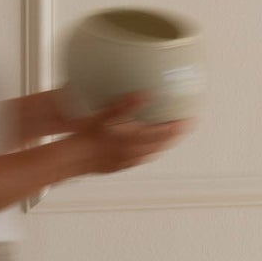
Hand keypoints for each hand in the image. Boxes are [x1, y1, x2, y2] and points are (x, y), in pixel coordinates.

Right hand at [74, 94, 190, 176]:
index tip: (190, 119)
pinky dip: (149, 151)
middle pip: (162, 145)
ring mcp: (126, 161)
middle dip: (175, 136)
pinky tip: (145, 146)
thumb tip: (144, 94)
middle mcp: (133, 153)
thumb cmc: (85, 137)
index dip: (179, 127)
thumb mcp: (105, 116)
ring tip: (170, 135)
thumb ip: (126, 105)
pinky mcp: (119, 165)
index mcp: (133, 141)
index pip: (163, 134)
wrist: (71, 158)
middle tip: (185, 126)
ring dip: (163, 144)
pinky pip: (140, 158)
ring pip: (152, 153)